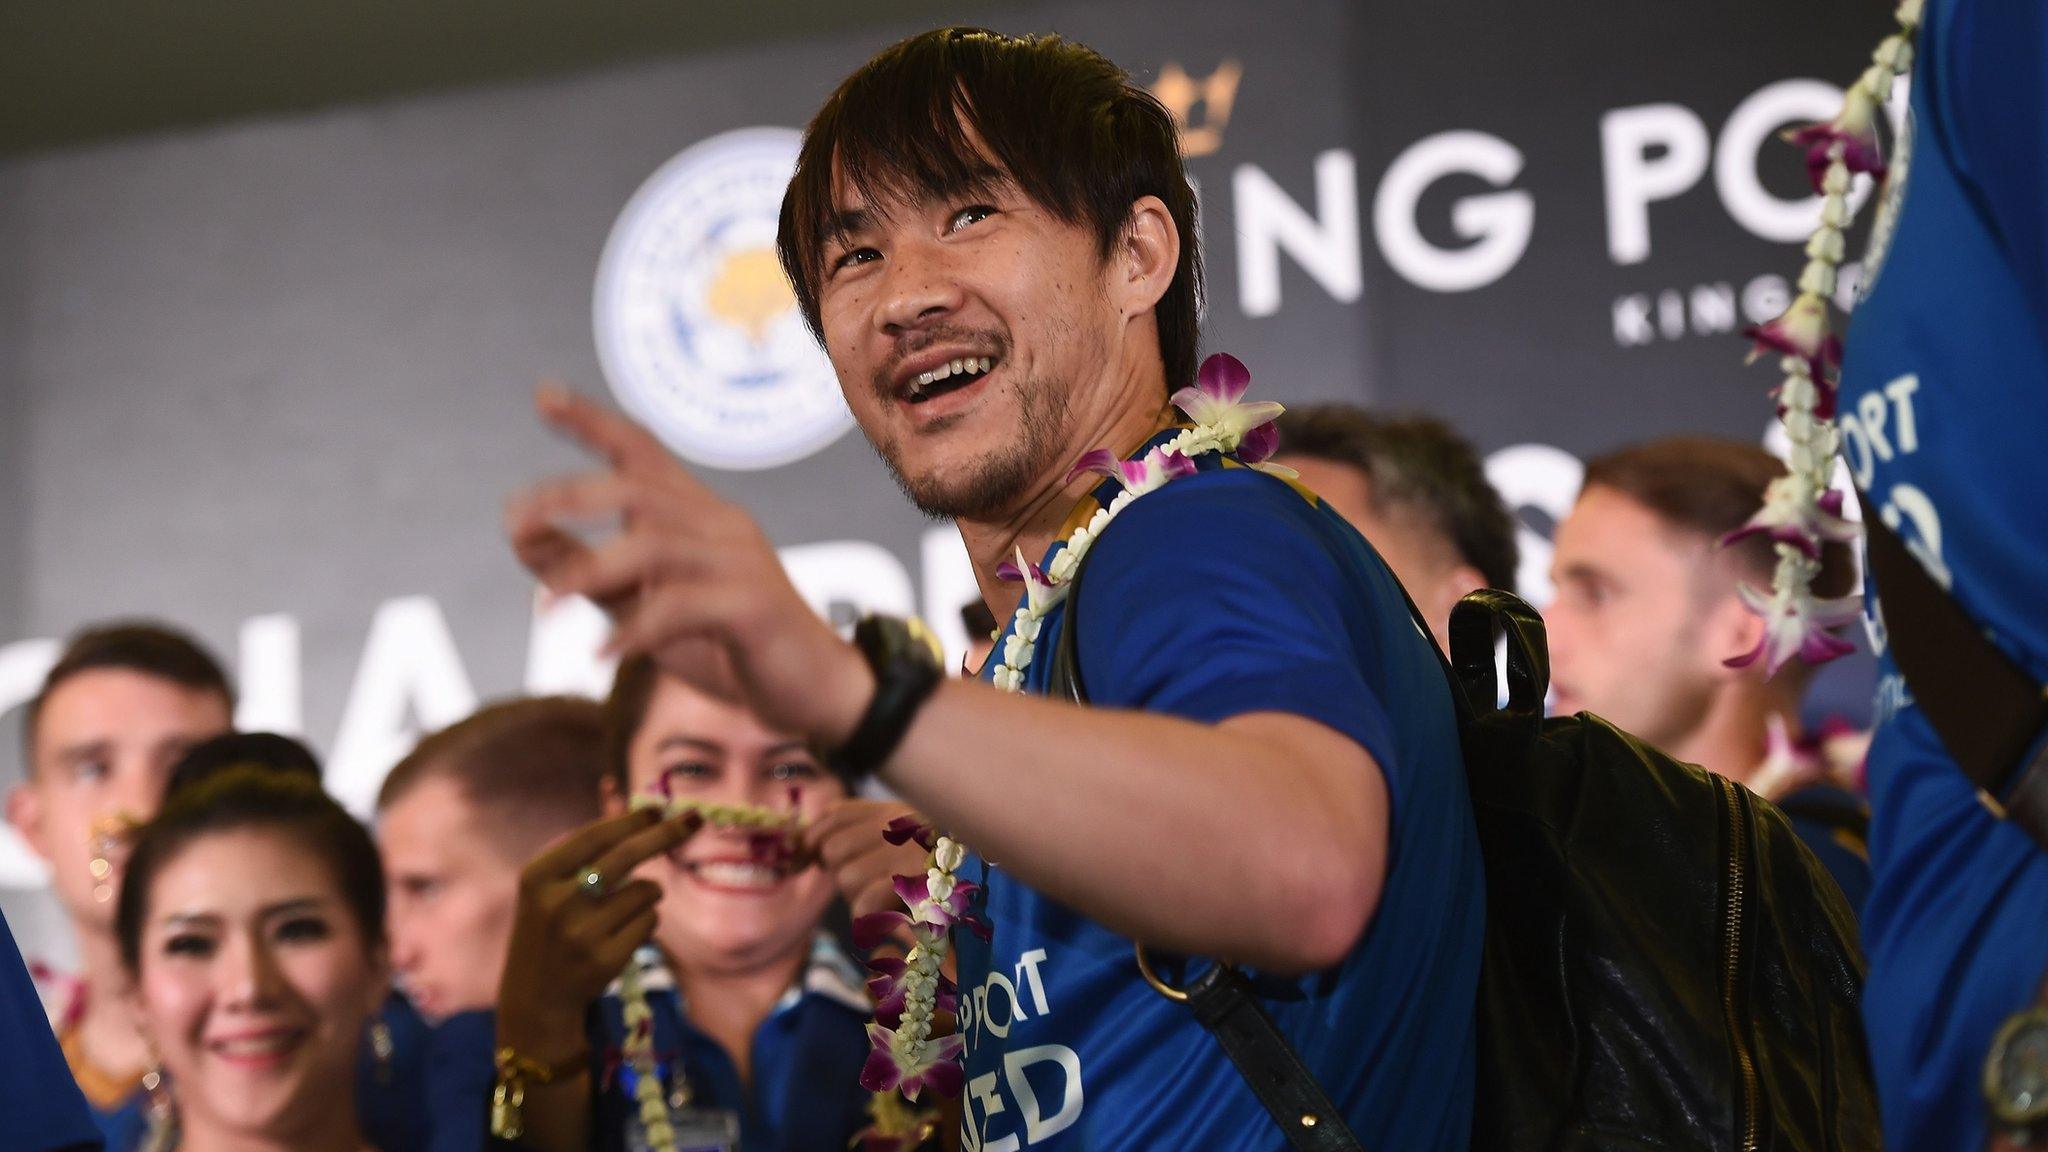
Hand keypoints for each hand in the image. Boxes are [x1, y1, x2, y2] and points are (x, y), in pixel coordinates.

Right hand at [495, 808, 699, 1059]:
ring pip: (646, 891)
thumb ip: (588, 853)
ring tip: (623, 910)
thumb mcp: (549, 888)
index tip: (659, 809)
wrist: (535, 997)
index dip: (632, 820)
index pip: (595, 836)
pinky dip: (647, 921)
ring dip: (649, 893)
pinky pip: (651, 922)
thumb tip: (645, 813)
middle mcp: (557, 903)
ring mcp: (581, 934)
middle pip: (626, 855)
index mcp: (538, 877)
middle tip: (694, 819)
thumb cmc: (551, 929)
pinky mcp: (606, 960)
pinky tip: (622, 936)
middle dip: (666, 833)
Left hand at [505, 386, 874, 747]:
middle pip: (637, 489)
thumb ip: (587, 572)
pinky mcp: (753, 606)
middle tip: (515, 521)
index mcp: (701, 515)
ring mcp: (741, 561)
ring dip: (588, 574)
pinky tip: (600, 656)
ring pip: (653, 545)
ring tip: (543, 610)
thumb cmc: (730, 648)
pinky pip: (681, 606)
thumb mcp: (644, 607)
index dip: (593, 422)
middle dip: (569, 498)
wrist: (818, 695)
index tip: (543, 396)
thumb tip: (518, 534)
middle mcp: (723, 524)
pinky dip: (634, 630)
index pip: (644, 451)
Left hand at [805, 800, 935, 920]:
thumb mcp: (898, 840)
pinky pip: (863, 904)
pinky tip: (886, 915)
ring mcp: (910, 855)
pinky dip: (869, 916)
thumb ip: (855, 825)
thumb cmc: (931, 873)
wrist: (982, 895)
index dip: (812, 839)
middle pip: (833, 849)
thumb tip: (807, 840)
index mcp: (894, 811)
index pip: (833, 815)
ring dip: (857, 897)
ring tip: (884, 899)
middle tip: (867, 884)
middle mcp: (903, 825)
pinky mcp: (916, 888)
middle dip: (841, 872)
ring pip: (846, 878)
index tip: (808, 858)